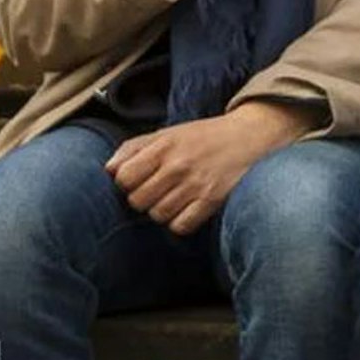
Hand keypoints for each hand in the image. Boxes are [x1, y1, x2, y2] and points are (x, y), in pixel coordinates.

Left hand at [104, 101, 314, 234]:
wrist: (251, 135)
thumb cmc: (204, 136)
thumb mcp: (169, 133)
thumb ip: (135, 148)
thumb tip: (108, 169)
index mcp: (164, 145)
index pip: (123, 177)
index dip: (127, 182)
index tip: (139, 178)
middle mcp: (178, 165)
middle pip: (138, 200)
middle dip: (143, 198)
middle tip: (158, 189)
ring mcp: (196, 184)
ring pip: (157, 215)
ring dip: (162, 210)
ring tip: (175, 197)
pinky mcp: (212, 200)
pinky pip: (180, 226)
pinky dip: (180, 221)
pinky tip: (187, 208)